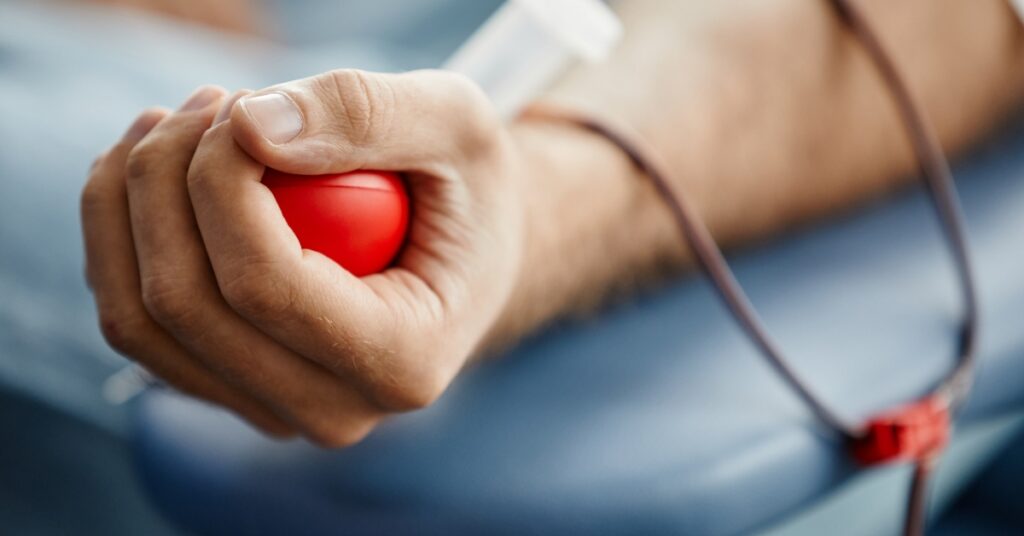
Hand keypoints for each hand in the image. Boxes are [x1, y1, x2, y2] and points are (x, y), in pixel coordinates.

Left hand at [82, 71, 524, 446]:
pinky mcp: (226, 390)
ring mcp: (273, 410)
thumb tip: (249, 125)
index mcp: (403, 362)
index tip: (239, 102)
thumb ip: (367, 115)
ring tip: (176, 126)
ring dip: (125, 204)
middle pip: (183, 307)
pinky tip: (165, 173)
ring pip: (138, 322)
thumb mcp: (455, 123)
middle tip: (207, 101)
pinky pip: (133, 324)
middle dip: (161, 179)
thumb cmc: (465, 187)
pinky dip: (121, 235)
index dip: (220, 178)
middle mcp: (334, 411)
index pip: (263, 285)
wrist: (462, 256)